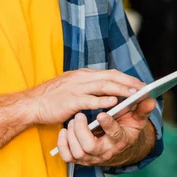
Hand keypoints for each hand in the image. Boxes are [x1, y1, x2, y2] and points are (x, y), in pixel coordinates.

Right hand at [25, 68, 144, 126]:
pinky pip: (90, 100)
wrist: (32, 104)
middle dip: (129, 83)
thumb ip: (88, 86)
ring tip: (135, 95)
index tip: (140, 84)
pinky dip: (104, 100)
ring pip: (104, 86)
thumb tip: (106, 89)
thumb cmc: (53, 97)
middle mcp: (82, 78)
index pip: (110, 73)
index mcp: (83, 75)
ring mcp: (76, 88)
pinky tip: (114, 102)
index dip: (126, 78)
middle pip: (111, 77)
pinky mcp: (71, 101)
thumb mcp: (72, 86)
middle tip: (144, 89)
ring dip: (121, 90)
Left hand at [56, 97, 155, 165]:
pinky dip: (63, 144)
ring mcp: (90, 157)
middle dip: (82, 131)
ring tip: (73, 121)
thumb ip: (141, 110)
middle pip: (90, 147)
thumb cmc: (125, 128)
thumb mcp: (135, 120)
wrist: (116, 147)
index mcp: (119, 141)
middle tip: (80, 116)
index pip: (114, 135)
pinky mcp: (79, 159)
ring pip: (77, 152)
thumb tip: (151, 100)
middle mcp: (104, 152)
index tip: (101, 113)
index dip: (108, 125)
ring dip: (72, 135)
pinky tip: (64, 131)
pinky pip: (67, 157)